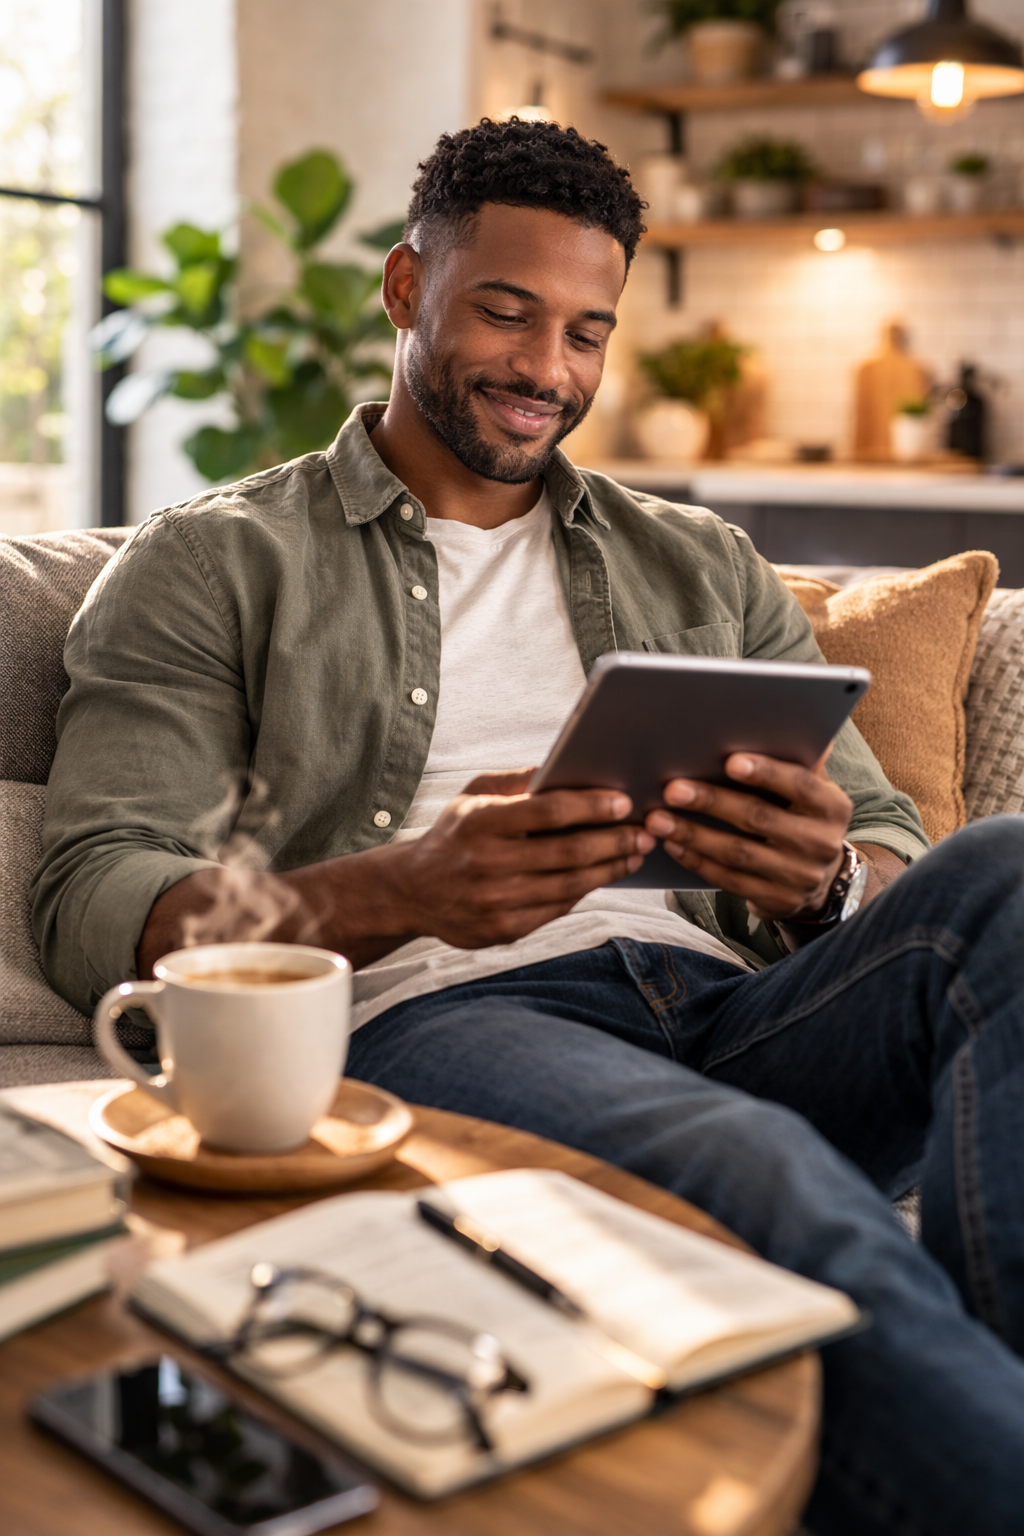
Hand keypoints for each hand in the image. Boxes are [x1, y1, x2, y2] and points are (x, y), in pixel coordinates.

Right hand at [382, 770, 654, 947]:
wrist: (412, 891)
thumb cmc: (454, 834)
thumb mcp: (473, 796)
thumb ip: (516, 781)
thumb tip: (563, 765)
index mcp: (480, 823)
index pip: (548, 811)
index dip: (591, 806)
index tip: (623, 802)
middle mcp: (487, 863)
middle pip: (568, 853)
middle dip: (615, 841)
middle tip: (645, 831)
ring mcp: (495, 901)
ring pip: (570, 885)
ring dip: (610, 868)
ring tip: (634, 853)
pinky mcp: (504, 929)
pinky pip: (558, 908)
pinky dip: (586, 890)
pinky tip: (605, 875)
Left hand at [644, 753, 850, 921]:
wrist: (821, 880)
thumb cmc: (804, 818)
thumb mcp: (813, 792)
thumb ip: (800, 762)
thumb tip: (796, 722)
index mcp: (832, 807)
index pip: (800, 785)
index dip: (766, 773)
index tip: (730, 761)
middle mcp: (820, 843)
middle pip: (759, 818)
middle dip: (711, 802)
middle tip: (673, 789)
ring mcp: (799, 876)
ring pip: (737, 853)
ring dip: (693, 834)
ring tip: (658, 819)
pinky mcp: (777, 901)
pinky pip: (729, 880)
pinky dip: (697, 861)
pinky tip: (673, 845)